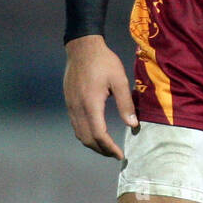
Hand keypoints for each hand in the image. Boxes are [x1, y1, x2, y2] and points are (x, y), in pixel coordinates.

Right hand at [63, 35, 137, 158]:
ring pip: (79, 134)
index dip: (110, 148)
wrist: (82, 47)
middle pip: (87, 139)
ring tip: (107, 147)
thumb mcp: (119, 80)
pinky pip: (76, 125)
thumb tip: (133, 125)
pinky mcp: (69, 102)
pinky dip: (86, 135)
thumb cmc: (104, 61)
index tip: (120, 155)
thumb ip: (126, 103)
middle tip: (115, 154)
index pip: (99, 135)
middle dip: (101, 150)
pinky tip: (96, 133)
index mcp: (91, 104)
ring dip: (93, 144)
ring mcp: (71, 106)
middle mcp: (77, 108)